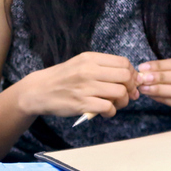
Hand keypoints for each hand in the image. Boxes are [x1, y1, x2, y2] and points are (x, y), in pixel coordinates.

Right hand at [17, 52, 139, 118]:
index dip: (132, 73)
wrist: (39, 90)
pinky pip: (108, 108)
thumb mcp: (80, 63)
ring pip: (120, 93)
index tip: (130, 82)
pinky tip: (105, 112)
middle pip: (125, 77)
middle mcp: (88, 70)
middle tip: (126, 95)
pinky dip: (111, 112)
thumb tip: (129, 76)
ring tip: (115, 104)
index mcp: (90, 58)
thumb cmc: (62, 78)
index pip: (123, 62)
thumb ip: (102, 67)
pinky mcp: (82, 103)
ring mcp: (85, 87)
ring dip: (123, 102)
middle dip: (131, 88)